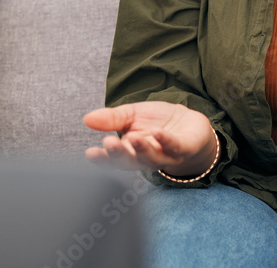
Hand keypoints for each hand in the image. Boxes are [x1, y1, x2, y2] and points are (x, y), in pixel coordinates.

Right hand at [82, 101, 216, 175]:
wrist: (189, 123)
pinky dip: (166, 141)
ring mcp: (166, 156)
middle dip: (120, 154)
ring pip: (152, 158)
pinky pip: (175, 147)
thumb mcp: (131, 115)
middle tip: (109, 144)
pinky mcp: (184, 148)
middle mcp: (147, 158)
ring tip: (132, 138)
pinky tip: (157, 133)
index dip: (102, 159)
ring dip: (142, 149)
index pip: (114, 159)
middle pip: (131, 161)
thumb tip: (87, 119)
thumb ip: (112, 119)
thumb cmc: (157, 122)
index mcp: (131, 152)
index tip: (90, 153)